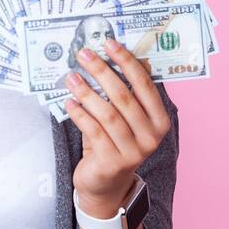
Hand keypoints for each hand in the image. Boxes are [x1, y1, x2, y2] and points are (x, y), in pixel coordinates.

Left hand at [63, 41, 171, 217]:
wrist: (106, 184)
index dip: (127, 62)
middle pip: (124, 96)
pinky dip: (79, 114)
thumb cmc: (114, 142)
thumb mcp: (125, 119)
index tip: (109, 44)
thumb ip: (124, 94)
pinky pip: (93, 131)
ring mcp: (133, 151)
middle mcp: (151, 137)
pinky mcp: (112, 162)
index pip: (146, 85)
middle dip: (102, 71)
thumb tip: (110, 57)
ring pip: (107, 113)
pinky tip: (69, 102)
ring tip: (71, 77)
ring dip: (86, 92)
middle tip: (84, 54)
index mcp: (160, 120)